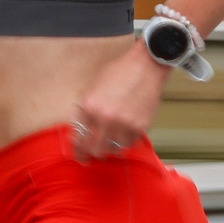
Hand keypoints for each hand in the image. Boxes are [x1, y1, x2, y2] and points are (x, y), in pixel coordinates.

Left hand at [72, 40, 170, 160]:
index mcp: (89, 107)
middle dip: (92, 153)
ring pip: (112, 149)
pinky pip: (128, 144)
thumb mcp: (91, 87)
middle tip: (92, 154)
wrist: (145, 66)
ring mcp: (123, 124)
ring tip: (110, 139)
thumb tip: (79, 131)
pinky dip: (125, 141)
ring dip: (109, 146)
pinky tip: (124, 132)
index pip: (79, 139)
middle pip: (94, 149)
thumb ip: (83, 109)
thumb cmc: (118, 73)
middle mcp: (105, 118)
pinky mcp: (139, 127)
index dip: (78, 151)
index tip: (79, 156)